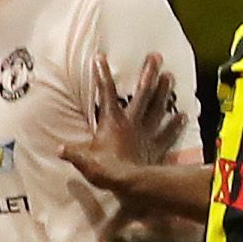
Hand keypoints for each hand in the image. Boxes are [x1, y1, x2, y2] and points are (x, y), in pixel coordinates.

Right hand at [56, 56, 203, 227]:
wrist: (130, 184)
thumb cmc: (105, 169)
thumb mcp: (84, 160)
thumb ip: (73, 153)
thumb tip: (59, 150)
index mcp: (112, 121)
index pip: (106, 93)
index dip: (102, 74)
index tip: (100, 57)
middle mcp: (132, 122)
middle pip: (142, 93)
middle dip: (148, 74)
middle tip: (156, 57)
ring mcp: (146, 133)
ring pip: (157, 108)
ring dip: (164, 92)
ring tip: (170, 76)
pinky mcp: (156, 147)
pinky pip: (168, 134)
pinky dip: (175, 125)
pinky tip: (183, 115)